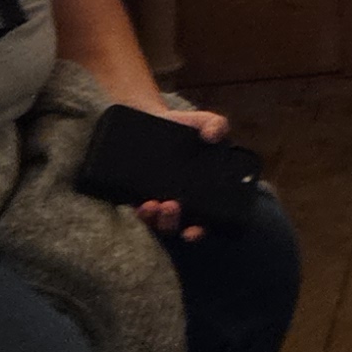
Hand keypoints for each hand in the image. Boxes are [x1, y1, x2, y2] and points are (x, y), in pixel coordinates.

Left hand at [133, 100, 232, 239]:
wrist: (154, 119)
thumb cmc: (185, 127)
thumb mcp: (204, 122)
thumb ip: (216, 124)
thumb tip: (214, 135)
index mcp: (199, 194)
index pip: (200, 222)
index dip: (197, 231)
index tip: (193, 231)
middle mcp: (177, 202)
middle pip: (174, 225)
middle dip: (171, 222)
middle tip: (171, 206)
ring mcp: (155, 200)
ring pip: (154, 221)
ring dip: (153, 218)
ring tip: (152, 204)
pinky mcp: (136, 195)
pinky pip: (137, 210)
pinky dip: (139, 211)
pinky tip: (140, 202)